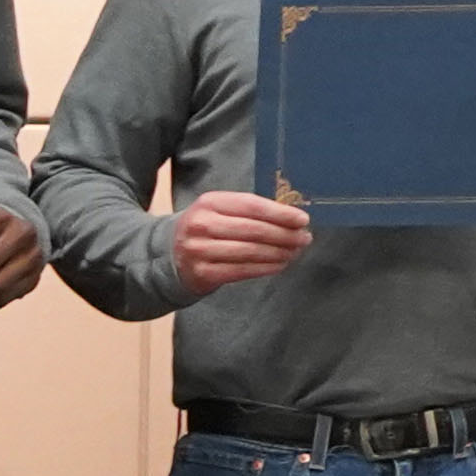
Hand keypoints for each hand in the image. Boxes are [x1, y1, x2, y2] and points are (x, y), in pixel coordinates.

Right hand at [170, 190, 311, 292]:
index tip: (302, 220)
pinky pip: (243, 270)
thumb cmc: (206, 229)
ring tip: (295, 252)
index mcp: (209, 203)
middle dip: (284, 235)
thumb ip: (249, 212)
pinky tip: (280, 264)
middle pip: (253, 230)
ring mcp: (200, 251)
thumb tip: (291, 220)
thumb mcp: (220, 211)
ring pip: (250, 251)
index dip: (280, 213)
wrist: (171, 255)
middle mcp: (202, 225)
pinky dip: (266, 268)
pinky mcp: (203, 273)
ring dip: (279, 253)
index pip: (251, 206)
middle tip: (304, 238)